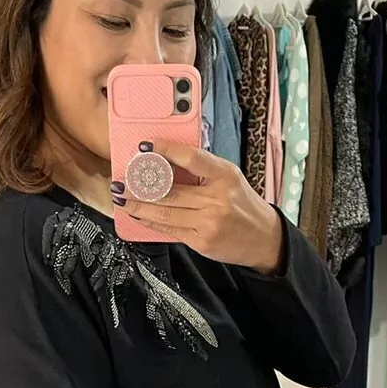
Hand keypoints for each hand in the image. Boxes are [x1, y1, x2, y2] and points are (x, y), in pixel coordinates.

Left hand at [112, 141, 285, 273]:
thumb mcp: (229, 179)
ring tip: (123, 199)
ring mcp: (208, 222)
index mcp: (225, 176)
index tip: (146, 146)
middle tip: (122, 181)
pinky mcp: (201, 241)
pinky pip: (170, 230)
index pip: (191, 158)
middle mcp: (217, 199)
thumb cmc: (242, 204)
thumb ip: (203, 171)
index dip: (166, 150)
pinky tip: (138, 216)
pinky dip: (150, 222)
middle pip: (170, 190)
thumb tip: (166, 162)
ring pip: (165, 213)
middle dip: (142, 186)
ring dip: (139, 206)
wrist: (264, 238)